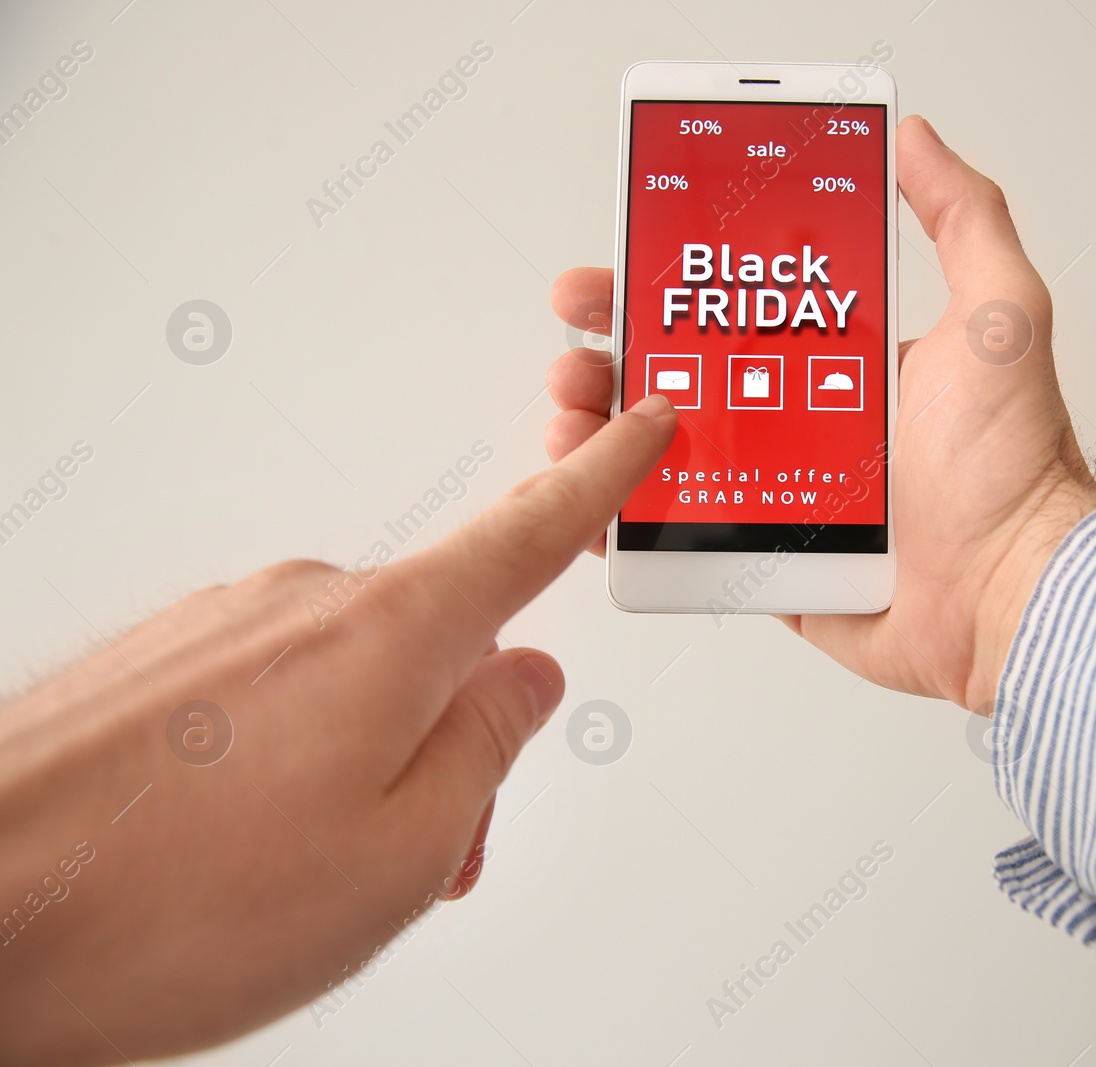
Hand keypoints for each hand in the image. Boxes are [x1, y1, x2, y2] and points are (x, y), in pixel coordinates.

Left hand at [0, 397, 675, 1064]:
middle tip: (422, 852)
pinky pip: (273, 695)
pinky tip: (242, 846)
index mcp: (394, 634)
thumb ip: (488, 750)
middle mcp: (309, 600)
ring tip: (309, 874)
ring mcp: (226, 622)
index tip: (641, 424)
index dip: (604, 475)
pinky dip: (289, 764)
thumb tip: (522, 681)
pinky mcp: (164, 658)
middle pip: (439, 645)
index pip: (534, 532)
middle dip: (454, 741)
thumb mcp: (403, 856)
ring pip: (352, 683)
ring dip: (365, 768)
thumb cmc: (166, 902)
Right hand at [546, 116, 1095, 710]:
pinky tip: (591, 505)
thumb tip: (915, 139)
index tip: (619, 266)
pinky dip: (630, 525)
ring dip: (605, 433)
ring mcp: (785, 494)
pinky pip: (686, 540)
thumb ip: (964, 218)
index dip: (670, 286)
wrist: (1012, 593)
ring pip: (669, 458)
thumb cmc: (1010, 465)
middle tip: (580, 349)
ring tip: (574, 421)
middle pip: (686, 378)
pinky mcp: (773, 561)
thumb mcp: (999, 313)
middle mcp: (810, 423)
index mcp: (845, 364)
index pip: (737, 309)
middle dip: (616, 357)